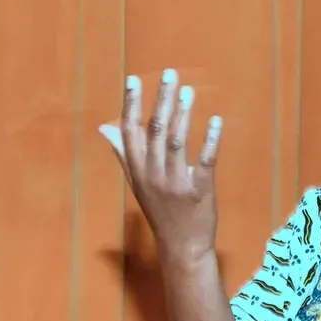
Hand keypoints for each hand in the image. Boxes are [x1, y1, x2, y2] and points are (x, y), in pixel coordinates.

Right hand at [100, 69, 222, 268]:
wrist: (182, 247)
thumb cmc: (160, 212)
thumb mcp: (137, 185)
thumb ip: (124, 155)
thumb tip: (105, 129)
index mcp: (137, 171)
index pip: (130, 131)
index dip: (131, 104)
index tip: (133, 79)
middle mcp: (153, 175)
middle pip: (154, 130)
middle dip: (161, 99)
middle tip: (169, 74)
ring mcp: (176, 183)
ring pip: (176, 141)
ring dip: (183, 113)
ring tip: (188, 90)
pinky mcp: (199, 191)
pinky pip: (204, 160)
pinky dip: (210, 139)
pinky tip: (215, 120)